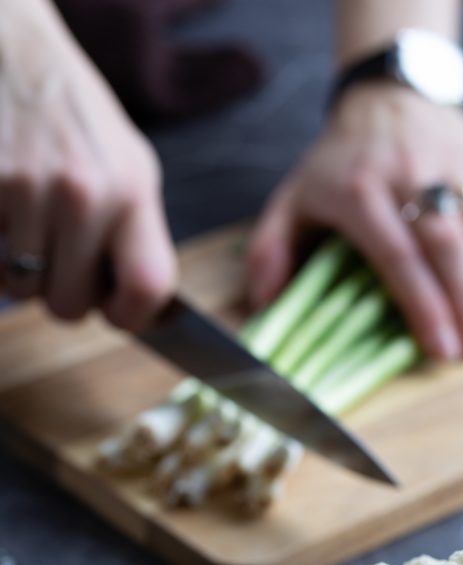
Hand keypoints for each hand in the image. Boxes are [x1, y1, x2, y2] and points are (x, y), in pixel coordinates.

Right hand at [0, 0, 175, 328]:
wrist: (12, 50)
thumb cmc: (75, 119)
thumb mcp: (130, 166)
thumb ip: (136, 234)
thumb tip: (139, 308)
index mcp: (132, 189)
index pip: (147, 286)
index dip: (132, 315)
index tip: (117, 311)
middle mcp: (83, 191)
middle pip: (72, 305)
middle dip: (64, 292)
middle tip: (60, 257)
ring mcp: (26, 188)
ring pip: (22, 290)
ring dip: (23, 272)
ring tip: (29, 228)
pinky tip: (5, 216)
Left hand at [248, 83, 462, 359]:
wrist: (388, 95)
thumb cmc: (338, 162)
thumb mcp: (293, 198)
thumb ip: (271, 249)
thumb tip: (265, 303)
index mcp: (361, 190)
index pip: (398, 256)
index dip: (423, 305)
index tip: (440, 350)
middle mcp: (412, 175)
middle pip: (449, 246)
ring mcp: (455, 167)